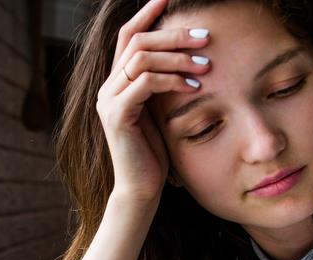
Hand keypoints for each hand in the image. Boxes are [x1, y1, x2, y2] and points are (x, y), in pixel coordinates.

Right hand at [96, 0, 210, 205]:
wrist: (142, 189)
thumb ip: (164, 84)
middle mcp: (107, 87)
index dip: (148, 12)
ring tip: (206, 66)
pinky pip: (145, 83)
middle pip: (137, 40)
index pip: (129, 35)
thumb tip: (187, 56)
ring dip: (178, 57)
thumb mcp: (161, 110)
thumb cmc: (156, 153)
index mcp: (116, 82)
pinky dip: (172, 80)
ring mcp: (108, 100)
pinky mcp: (116, 116)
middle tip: (205, 37)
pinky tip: (195, 86)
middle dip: (174, 34)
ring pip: (142, 58)